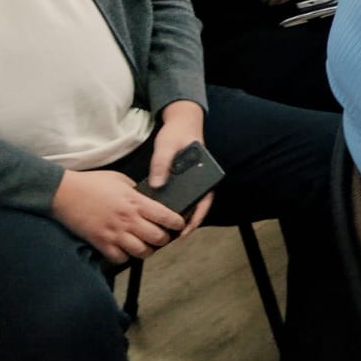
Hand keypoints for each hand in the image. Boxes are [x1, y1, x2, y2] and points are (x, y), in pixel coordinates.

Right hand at [50, 169, 186, 264]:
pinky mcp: (100, 243)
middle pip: (157, 238)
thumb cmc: (92, 183)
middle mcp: (128, 220)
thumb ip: (136, 190)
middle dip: (164, 239)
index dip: (177, 223)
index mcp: (135, 202)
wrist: (64, 193)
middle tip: (163, 237)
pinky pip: (119, 258)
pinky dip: (125, 257)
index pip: (165, 216)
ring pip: (141, 252)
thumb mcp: (120, 179)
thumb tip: (147, 197)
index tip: (180, 224)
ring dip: (147, 251)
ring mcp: (114, 233)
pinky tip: (126, 250)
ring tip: (147, 246)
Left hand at [148, 100, 212, 239]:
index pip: (204, 201)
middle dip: (185, 223)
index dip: (196, 218)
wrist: (180, 122)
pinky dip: (169, 206)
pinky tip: (157, 215)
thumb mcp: (167, 146)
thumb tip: (156, 185)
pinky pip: (176, 196)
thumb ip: (161, 164)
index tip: (185, 231)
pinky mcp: (179, 180)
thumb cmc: (177, 134)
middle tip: (170, 238)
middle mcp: (199, 180)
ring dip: (177, 217)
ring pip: (186, 203)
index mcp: (204, 174)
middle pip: (195, 206)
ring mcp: (189, 181)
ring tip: (163, 231)